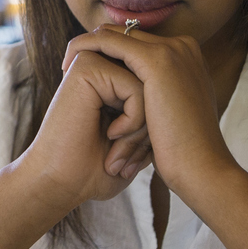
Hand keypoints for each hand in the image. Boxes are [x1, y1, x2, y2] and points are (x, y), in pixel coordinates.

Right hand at [10, 49, 153, 221]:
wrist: (64, 184)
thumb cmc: (97, 171)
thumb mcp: (134, 138)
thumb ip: (150, 111)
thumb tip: (183, 93)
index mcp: (108, 81)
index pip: (155, 89)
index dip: (150, 125)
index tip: (129, 155)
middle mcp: (101, 66)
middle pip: (154, 86)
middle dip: (147, 126)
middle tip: (124, 157)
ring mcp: (93, 64)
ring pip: (149, 87)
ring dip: (141, 126)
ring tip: (118, 151)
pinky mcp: (87, 68)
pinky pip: (137, 89)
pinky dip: (133, 121)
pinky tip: (111, 135)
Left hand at [63, 27, 240, 202]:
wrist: (201, 169)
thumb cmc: (185, 153)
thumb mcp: (172, 115)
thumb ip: (159, 97)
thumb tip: (141, 99)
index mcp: (186, 58)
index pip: (137, 44)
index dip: (109, 55)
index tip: (85, 71)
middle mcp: (182, 47)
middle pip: (125, 36)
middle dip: (95, 49)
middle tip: (68, 68)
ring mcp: (172, 51)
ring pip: (114, 36)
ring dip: (87, 49)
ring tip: (65, 69)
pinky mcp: (157, 60)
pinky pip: (108, 42)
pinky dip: (86, 49)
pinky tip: (68, 65)